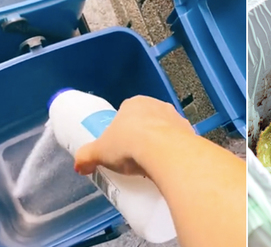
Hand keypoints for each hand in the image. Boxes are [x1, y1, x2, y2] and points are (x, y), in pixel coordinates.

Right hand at [74, 95, 194, 175]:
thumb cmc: (128, 145)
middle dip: (142, 138)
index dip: (121, 131)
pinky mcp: (190, 132)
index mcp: (134, 103)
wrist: (165, 152)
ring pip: (165, 132)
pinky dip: (174, 153)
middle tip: (134, 159)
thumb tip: (79, 166)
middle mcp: (157, 105)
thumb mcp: (99, 152)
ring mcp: (176, 118)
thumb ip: (86, 157)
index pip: (125, 114)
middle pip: (147, 122)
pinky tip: (168, 167)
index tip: (119, 147)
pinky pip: (180, 144)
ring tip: (151, 166)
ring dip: (160, 145)